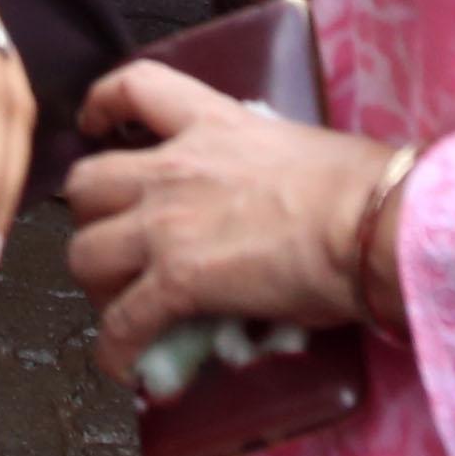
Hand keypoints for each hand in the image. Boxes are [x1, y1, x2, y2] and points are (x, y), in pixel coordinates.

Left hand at [64, 61, 387, 370]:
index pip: (137, 88)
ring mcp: (167, 224)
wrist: (370, 222)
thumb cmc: (361, 184)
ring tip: (120, 304)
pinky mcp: (175, 281)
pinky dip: (116, 349)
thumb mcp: (300, 147)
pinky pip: (122, 324)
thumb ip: (266, 162)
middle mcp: (175, 167)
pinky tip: (124, 367)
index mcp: (213, 123)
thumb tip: (282, 194)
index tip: (95, 126)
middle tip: (116, 243)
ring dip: (96, 282)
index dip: (102, 104)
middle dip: (90, 217)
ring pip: (84, 252)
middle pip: (85, 184)